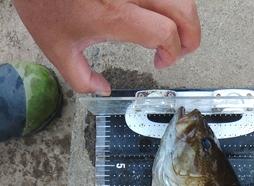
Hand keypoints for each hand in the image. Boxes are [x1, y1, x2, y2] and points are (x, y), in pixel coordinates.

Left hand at [12, 0, 200, 94]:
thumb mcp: (56, 48)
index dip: (172, 53)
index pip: (165, 34)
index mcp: (116, 16)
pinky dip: (169, 3)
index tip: (160, 63)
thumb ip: (81, 78)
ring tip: (174, 31)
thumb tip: (101, 90)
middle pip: (184, 10)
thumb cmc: (43, 1)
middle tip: (182, 50)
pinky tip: (159, 12)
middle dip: (191, 37)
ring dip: (184, 16)